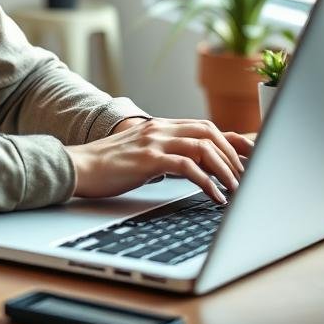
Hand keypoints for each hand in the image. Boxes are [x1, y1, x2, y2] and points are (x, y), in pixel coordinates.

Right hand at [64, 118, 254, 203]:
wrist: (78, 167)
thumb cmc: (106, 166)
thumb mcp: (140, 153)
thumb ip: (162, 153)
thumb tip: (189, 168)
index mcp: (159, 126)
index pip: (204, 126)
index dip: (229, 142)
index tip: (245, 160)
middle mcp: (160, 129)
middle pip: (209, 132)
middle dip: (232, 155)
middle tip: (243, 178)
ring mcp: (154, 142)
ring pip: (204, 147)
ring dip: (225, 170)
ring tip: (235, 190)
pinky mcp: (148, 159)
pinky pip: (188, 167)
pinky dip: (207, 182)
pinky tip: (214, 196)